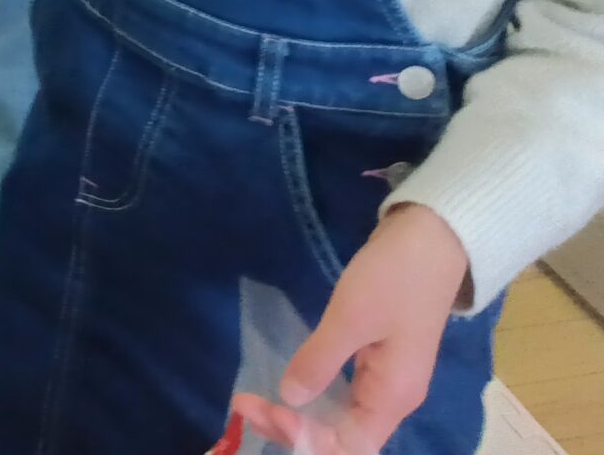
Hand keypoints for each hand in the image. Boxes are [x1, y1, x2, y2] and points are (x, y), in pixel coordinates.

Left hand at [233, 205, 469, 454]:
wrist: (431, 241)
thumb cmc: (394, 278)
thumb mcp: (351, 317)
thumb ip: (320, 360)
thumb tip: (288, 398)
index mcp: (394, 397)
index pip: (348, 445)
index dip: (305, 438)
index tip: (266, 408)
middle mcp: (393, 399)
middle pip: (343, 438)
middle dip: (294, 430)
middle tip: (244, 406)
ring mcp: (386, 380)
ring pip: (341, 419)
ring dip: (300, 416)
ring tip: (256, 403)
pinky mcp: (377, 360)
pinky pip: (343, 395)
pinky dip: (313, 396)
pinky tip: (288, 386)